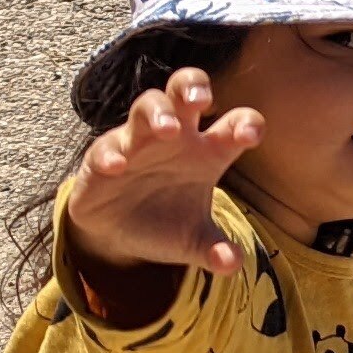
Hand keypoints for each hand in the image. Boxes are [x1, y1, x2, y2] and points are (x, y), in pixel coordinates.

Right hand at [66, 67, 261, 308]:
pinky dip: (112, 154)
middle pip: (186, 89)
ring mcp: (138, 141)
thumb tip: (232, 265)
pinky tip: (118, 167)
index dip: (245, 123)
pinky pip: (107, 146)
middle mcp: (176, 137)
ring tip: (167, 129)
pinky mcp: (103, 156)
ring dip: (157, 113)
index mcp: (208, 151)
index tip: (248, 137)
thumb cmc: (166, 221)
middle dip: (193, 87)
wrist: (118, 234)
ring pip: (147, 105)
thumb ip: (215, 249)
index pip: (235, 122)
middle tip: (201, 100)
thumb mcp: (194, 240)